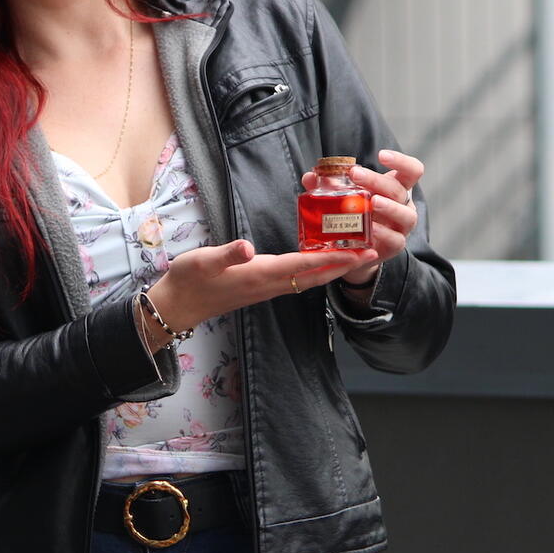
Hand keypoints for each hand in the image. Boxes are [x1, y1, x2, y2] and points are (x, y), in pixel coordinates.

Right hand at [146, 239, 379, 335]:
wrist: (179, 305)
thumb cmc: (189, 280)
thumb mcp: (202, 261)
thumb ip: (225, 254)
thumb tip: (247, 247)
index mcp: (259, 274)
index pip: (304, 265)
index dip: (334, 258)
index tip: (361, 252)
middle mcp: (269, 285)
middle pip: (316, 276)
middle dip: (345, 265)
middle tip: (375, 253)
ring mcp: (266, 289)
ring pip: (309, 280)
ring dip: (334, 269)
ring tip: (356, 256)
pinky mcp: (261, 288)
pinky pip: (298, 280)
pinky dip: (315, 271)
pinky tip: (321, 262)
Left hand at [301, 148, 421, 286]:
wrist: (359, 247)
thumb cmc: (356, 214)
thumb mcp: (346, 197)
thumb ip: (330, 187)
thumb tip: (309, 177)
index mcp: (396, 188)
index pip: (412, 170)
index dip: (400, 161)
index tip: (381, 155)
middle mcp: (404, 205)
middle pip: (400, 189)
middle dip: (377, 180)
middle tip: (355, 174)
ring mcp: (402, 227)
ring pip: (406, 215)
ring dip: (390, 207)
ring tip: (372, 202)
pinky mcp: (396, 245)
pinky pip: (396, 239)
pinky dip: (384, 233)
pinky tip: (370, 228)